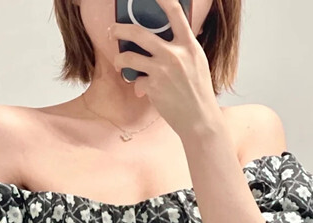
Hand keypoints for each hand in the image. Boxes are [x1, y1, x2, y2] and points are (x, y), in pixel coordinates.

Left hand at [108, 0, 217, 139]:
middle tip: (112, 30)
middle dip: (120, 29)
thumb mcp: (197, 63)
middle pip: (139, 33)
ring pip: (130, 56)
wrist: (199, 119)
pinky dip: (138, 85)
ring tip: (119, 62)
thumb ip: (183, 49)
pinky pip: (137, 80)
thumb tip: (166, 39)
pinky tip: (142, 90)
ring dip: (120, 59)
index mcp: (189, 45)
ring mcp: (162, 70)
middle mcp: (175, 54)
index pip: (175, 12)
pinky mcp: (153, 87)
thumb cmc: (198, 92)